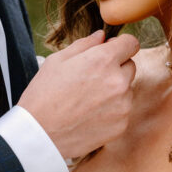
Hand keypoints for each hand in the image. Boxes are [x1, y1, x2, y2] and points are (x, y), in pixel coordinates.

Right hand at [18, 31, 139, 159]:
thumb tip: (102, 36)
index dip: (121, 45)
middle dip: (116, 68)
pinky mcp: (121, 125)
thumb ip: (84, 45)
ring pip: (127, 90)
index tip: (111, 50)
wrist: (39, 134)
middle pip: (130, 66)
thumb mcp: (57, 61)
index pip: (131, 43)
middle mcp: (118, 81)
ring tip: (87, 99)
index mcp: (103, 60)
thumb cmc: (43, 95)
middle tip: (92, 78)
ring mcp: (122, 106)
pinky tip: (90, 114)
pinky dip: (111, 111)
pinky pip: (122, 111)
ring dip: (114, 90)